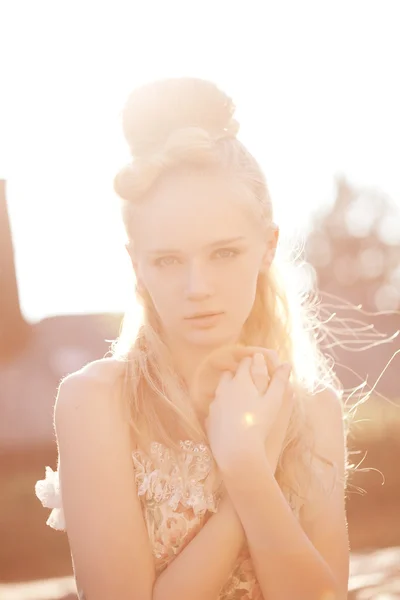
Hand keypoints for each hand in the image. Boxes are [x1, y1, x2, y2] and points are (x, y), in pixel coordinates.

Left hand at [204, 353, 291, 474]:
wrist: (237, 449)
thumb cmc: (259, 423)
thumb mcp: (274, 401)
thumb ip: (279, 381)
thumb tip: (286, 364)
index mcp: (240, 381)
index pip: (245, 363)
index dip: (253, 362)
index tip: (258, 365)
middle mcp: (224, 389)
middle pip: (229, 374)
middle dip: (237, 374)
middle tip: (249, 382)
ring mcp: (215, 404)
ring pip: (220, 390)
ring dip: (228, 391)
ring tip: (239, 400)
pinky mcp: (210, 419)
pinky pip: (215, 408)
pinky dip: (222, 409)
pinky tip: (230, 417)